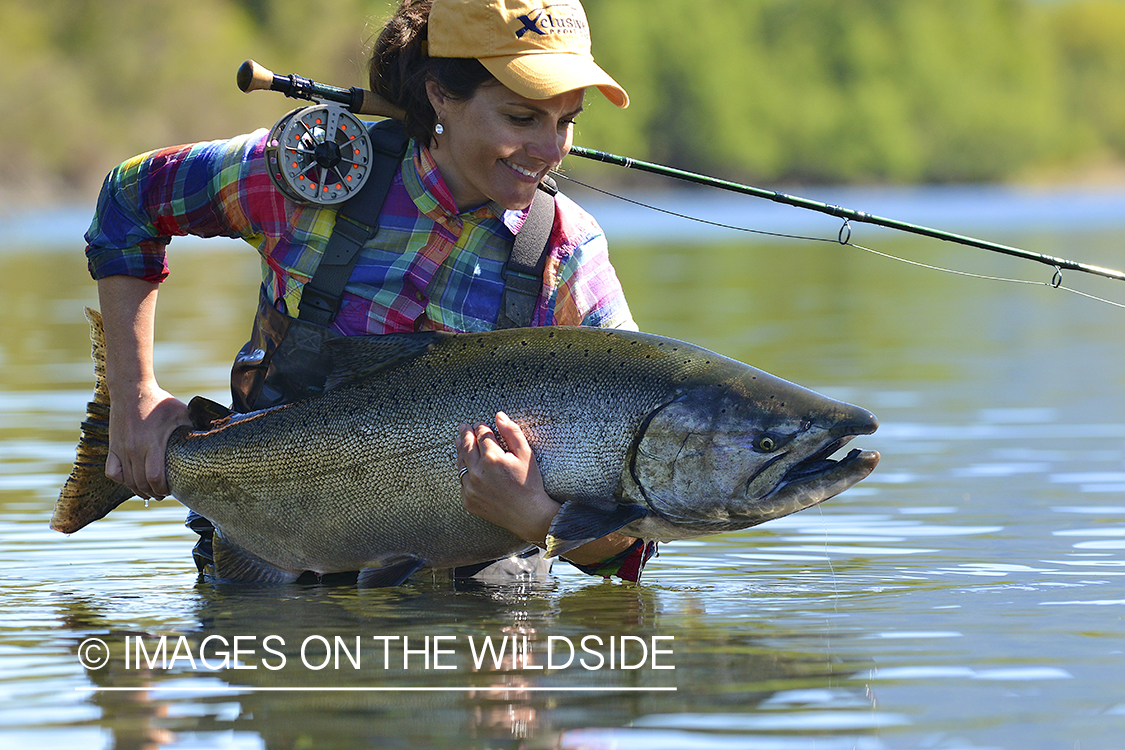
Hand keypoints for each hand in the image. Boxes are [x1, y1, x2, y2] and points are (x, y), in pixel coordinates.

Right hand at [106, 382, 191, 499]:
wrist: (131, 390)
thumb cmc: (160, 402)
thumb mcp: (182, 413)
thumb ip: (196, 426)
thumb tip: (216, 436)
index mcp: (152, 443)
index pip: (155, 478)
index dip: (164, 488)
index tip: (173, 488)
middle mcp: (135, 449)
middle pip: (142, 484)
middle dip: (155, 492)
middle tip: (164, 492)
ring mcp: (121, 450)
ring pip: (128, 482)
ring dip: (140, 490)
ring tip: (151, 491)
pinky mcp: (112, 448)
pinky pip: (113, 473)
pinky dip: (122, 480)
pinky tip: (132, 480)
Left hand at [455, 412, 637, 565]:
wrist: (528, 515)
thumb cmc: (530, 482)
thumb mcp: (526, 454)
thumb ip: (512, 432)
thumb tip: (498, 416)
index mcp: (492, 459)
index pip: (482, 435)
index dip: (481, 427)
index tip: (480, 424)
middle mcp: (477, 473)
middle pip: (466, 447)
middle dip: (465, 434)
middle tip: (464, 427)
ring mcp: (470, 488)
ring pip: (461, 464)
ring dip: (461, 451)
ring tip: (460, 442)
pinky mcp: (468, 500)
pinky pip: (462, 481)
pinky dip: (464, 471)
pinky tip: (467, 465)